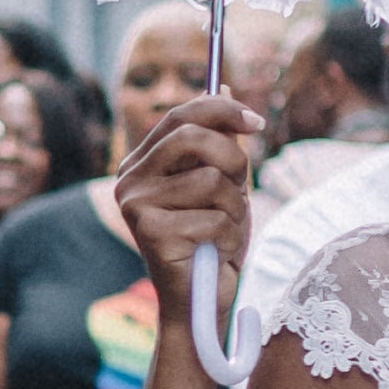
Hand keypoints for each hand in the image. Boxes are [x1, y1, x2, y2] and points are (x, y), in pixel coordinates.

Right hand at [104, 87, 257, 301]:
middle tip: (241, 188)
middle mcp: (130, 180)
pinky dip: (229, 237)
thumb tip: (224, 85)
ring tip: (223, 230)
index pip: (180, 115)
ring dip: (235, 208)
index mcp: (142, 162)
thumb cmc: (211, 242)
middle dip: (232, 159)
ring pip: (211, 180)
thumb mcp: (222, 184)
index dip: (222, 110)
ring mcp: (137, 206)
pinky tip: (216, 253)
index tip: (257, 122)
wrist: (200, 303)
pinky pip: (215, 217)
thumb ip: (220, 140)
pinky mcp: (152, 234)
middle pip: (192, 136)